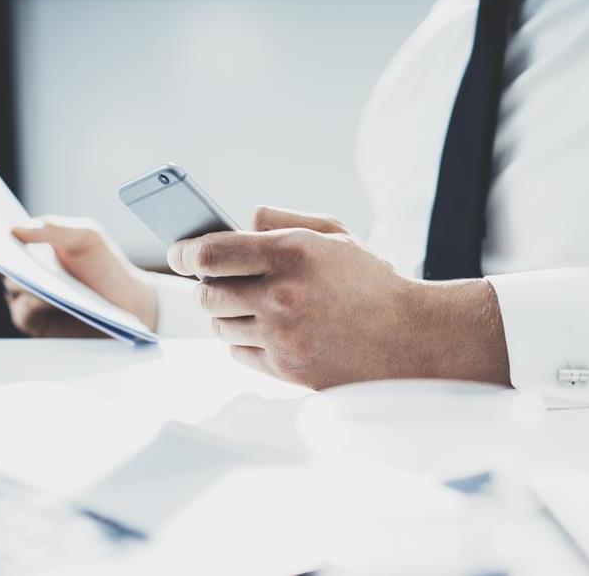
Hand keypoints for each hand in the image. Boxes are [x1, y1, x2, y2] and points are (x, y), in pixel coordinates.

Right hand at [2, 216, 157, 336]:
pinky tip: (43, 296)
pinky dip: (32, 304)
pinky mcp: (37, 323)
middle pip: (3, 265)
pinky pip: (25, 313)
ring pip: (13, 289)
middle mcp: (26, 275)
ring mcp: (29, 300)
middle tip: (4, 250)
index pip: (4, 241)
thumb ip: (54, 228)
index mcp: (33, 249)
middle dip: (4, 256)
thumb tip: (15, 228)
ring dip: (20, 281)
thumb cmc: (105, 265)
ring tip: (28, 273)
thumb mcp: (85, 236)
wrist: (129, 301)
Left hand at [168, 206, 508, 388]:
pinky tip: (263, 331)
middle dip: (206, 286)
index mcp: (292, 253)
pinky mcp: (286, 370)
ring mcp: (283, 336)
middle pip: (208, 293)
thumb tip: (244, 219)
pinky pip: (237, 353)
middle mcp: (282, 295)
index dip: (185, 252)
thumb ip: (285, 220)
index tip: (178, 254)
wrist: (410, 339)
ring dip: (225, 315)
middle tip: (215, 282)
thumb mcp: (335, 235)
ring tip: (245, 306)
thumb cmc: (371, 282)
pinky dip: (241, 342)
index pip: (212, 252)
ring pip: (220, 325)